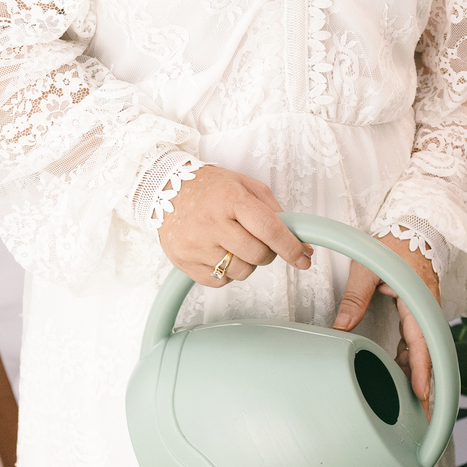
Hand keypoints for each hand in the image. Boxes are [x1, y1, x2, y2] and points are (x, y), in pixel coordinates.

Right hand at [158, 165, 312, 287]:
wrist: (163, 189)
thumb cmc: (207, 187)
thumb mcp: (243, 185)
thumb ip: (273, 209)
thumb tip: (299, 241)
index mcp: (231, 199)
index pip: (270, 229)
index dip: (291, 247)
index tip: (303, 258)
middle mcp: (212, 223)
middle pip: (258, 255)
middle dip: (267, 253)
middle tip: (258, 241)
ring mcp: (196, 245)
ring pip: (241, 272)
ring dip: (246, 263)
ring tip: (234, 244)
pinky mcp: (184, 262)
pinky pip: (220, 281)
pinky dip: (226, 272)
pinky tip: (218, 252)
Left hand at [333, 233, 439, 418]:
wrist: (415, 229)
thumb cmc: (394, 245)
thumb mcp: (368, 267)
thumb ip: (355, 296)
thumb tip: (342, 326)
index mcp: (418, 300)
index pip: (422, 343)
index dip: (422, 371)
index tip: (421, 395)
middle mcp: (427, 310)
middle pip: (427, 354)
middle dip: (425, 386)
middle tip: (422, 416)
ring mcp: (425, 312)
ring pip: (423, 350)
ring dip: (417, 375)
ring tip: (410, 404)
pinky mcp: (420, 313)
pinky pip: (418, 341)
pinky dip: (411, 359)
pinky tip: (399, 373)